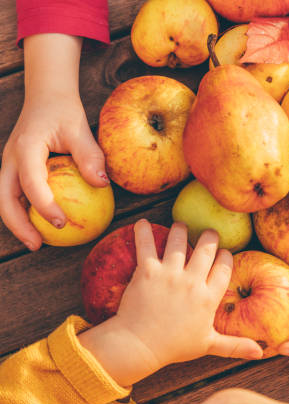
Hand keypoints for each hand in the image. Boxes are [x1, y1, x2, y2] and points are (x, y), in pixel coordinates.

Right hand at [0, 34, 107, 250]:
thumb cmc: (64, 113)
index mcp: (25, 148)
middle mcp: (10, 159)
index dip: (44, 205)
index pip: (31, 182)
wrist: (46, 97)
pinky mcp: (14, 169)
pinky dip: (26, 211)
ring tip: (37, 243)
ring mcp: (9, 165)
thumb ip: (89, 155)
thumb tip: (103, 184)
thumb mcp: (80, 129)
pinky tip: (44, 225)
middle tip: (38, 245)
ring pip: (6, 199)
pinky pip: (17, 194)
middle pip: (5, 199)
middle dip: (18, 225)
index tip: (62, 222)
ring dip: (18, 223)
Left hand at [78, 220, 262, 386]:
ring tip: (181, 226)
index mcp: (208, 298)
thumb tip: (261, 353)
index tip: (223, 253)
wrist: (138, 346)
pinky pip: (146, 245)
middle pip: (207, 247)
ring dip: (181, 229)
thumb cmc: (173, 346)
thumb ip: (235, 345)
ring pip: (180, 239)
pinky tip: (141, 223)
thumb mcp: (208, 344)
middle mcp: (192, 282)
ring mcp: (169, 274)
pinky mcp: (147, 271)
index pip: (225, 266)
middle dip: (210, 236)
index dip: (226, 256)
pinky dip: (142, 231)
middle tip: (208, 233)